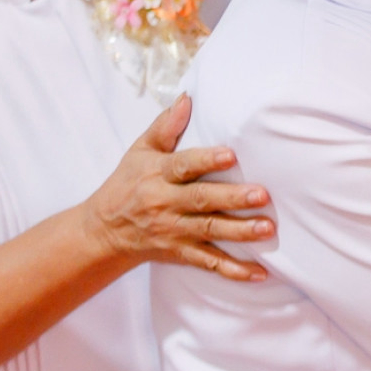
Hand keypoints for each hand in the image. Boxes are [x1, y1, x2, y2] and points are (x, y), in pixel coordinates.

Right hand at [79, 96, 271, 281]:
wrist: (102, 232)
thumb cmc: (127, 184)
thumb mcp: (139, 152)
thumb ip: (165, 127)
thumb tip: (188, 97)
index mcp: (157, 175)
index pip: (183, 166)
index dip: (206, 160)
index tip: (231, 155)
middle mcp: (165, 204)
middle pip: (201, 201)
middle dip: (232, 199)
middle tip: (262, 195)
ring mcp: (173, 232)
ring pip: (209, 233)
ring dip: (240, 232)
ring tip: (267, 229)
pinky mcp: (179, 253)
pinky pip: (208, 263)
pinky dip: (234, 271)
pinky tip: (260, 273)